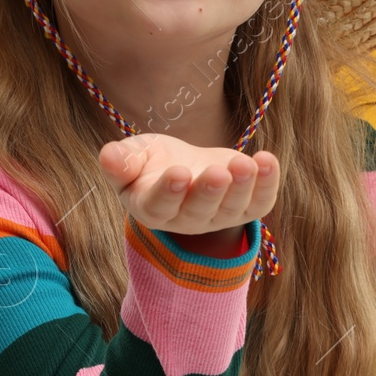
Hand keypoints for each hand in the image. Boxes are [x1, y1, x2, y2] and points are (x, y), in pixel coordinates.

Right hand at [97, 132, 279, 236]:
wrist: (185, 166)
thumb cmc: (152, 163)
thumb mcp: (133, 155)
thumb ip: (120, 160)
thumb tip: (107, 156)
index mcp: (153, 208)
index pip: (159, 206)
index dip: (169, 192)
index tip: (178, 173)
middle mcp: (187, 219)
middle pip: (199, 211)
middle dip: (210, 192)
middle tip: (218, 173)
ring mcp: (218, 217)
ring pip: (232, 208)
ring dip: (243, 186)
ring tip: (246, 163)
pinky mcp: (245, 207)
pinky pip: (260, 202)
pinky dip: (268, 183)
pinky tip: (268, 160)